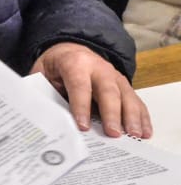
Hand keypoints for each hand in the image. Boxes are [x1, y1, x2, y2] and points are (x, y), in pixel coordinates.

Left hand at [30, 42, 152, 137]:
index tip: (83, 126)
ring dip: (132, 116)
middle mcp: (98, 67)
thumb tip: (39, 113)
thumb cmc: (55, 66)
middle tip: (113, 133)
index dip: (81, 106)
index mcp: (74, 63)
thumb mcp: (41, 72)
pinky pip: (136, 100)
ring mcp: (114, 76)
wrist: (70, 49)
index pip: (79, 85)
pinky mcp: (124, 85)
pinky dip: (142, 116)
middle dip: (111, 113)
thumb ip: (41, 89)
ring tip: (134, 135)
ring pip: (127, 95)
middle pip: (108, 90)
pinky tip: (144, 132)